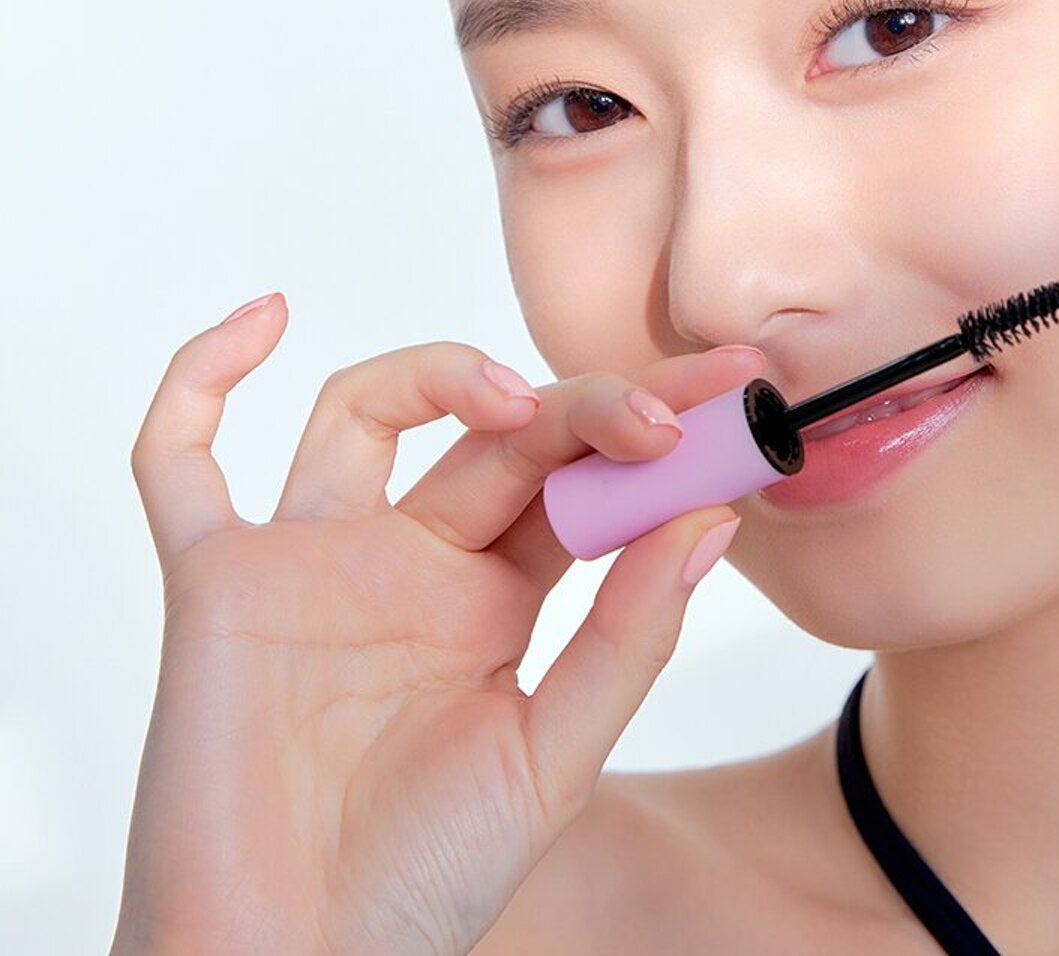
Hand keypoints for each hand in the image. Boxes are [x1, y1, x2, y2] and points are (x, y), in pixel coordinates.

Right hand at [111, 293, 759, 955]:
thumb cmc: (417, 883)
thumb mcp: (551, 758)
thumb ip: (626, 639)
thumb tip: (710, 518)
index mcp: (491, 598)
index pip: (580, 480)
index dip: (653, 435)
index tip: (738, 396)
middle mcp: (407, 562)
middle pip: (497, 436)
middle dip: (585, 405)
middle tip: (664, 407)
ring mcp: (313, 563)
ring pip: (365, 412)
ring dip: (440, 376)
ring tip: (518, 401)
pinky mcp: (217, 585)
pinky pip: (178, 466)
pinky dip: (199, 384)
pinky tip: (262, 319)